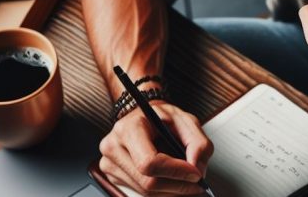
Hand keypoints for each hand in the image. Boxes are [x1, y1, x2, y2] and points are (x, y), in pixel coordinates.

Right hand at [99, 101, 213, 195]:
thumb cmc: (161, 118)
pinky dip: (162, 191)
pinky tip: (171, 181)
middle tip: (197, 183)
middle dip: (178, 186)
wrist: (142, 117)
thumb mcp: (185, 120)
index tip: (196, 174)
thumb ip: (198, 143)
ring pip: (145, 192)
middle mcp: (113, 147)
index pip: (149, 163)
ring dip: (171, 191)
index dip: (176, 172)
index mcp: (129, 128)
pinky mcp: (113, 176)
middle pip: (148, 182)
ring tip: (186, 180)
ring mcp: (109, 163)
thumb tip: (198, 169)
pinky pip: (140, 192)